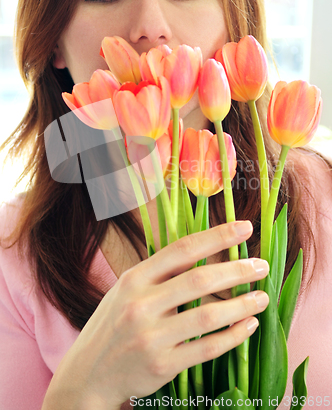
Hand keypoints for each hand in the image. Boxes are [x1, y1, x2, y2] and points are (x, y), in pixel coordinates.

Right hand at [43, 220, 268, 408]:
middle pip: (199, 280)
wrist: (88, 374)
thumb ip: (161, 273)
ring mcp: (151, 337)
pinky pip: (207, 349)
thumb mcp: (128, 289)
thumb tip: (206, 251)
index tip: (244, 228)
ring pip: (208, 316)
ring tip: (262, 297)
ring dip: (241, 305)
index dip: (217, 237)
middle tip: (262, 266)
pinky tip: (247, 325)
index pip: (182, 249)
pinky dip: (232, 336)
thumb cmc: (114, 324)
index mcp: (134, 278)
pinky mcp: (162, 366)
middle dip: (237, 270)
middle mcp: (141, 304)